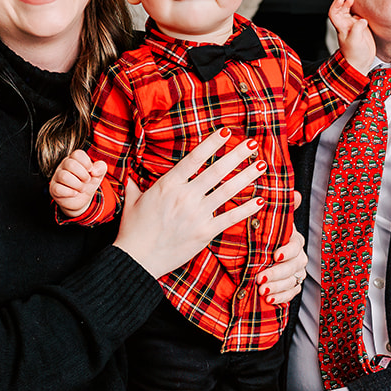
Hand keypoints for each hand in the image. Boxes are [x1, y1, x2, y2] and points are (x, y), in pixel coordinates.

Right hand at [50, 149, 105, 216]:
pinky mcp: (54, 188)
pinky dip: (70, 192)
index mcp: (74, 159)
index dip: (86, 162)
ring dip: (77, 185)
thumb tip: (94, 170)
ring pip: (64, 176)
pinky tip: (74, 193)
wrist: (81, 199)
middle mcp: (63, 166)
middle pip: (70, 164)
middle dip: (83, 175)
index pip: (77, 154)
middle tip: (87, 181)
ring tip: (82, 189)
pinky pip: (58, 189)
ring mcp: (57, 177)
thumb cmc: (87, 183)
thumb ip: (101, 167)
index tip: (91, 171)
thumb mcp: (98, 175)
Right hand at [114, 129, 264, 277]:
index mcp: (168, 185)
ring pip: (227, 190)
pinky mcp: (205, 232)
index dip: (212, 143)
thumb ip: (135, 184)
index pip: (194, 158)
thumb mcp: (132, 201)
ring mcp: (197, 214)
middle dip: (237, 155)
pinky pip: (230, 217)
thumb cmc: (132, 231)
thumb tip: (129, 173)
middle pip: (216, 171)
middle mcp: (185, 196)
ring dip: (246, 176)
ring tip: (261, 165)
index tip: (227, 131)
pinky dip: (246, 209)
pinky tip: (260, 200)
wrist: (136, 260)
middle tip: (253, 142)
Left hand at [255, 192, 305, 305]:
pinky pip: (292, 293)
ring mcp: (296, 273)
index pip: (296, 245)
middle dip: (278, 273)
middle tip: (261, 277)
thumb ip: (281, 209)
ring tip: (262, 290)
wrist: (254, 256)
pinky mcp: (292, 286)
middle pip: (294, 266)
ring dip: (278, 287)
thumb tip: (295, 193)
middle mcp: (298, 257)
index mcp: (294, 240)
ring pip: (293, 281)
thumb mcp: (268, 222)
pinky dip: (281, 297)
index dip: (288, 251)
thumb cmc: (262, 236)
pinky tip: (269, 300)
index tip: (275, 255)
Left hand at [328, 0, 375, 73]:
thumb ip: (358, 29)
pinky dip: (362, 11)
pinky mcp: (362, 28)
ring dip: (352, 6)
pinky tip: (365, 10)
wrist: (360, 63)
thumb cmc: (354, 55)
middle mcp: (346, 25)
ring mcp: (354, 26)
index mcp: (341, 27)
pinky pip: (360, 17)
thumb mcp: (354, 41)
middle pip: (342, 10)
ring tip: (356, 1)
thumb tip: (362, 20)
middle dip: (345, 2)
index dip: (336, 4)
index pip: (334, 12)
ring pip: (350, 12)